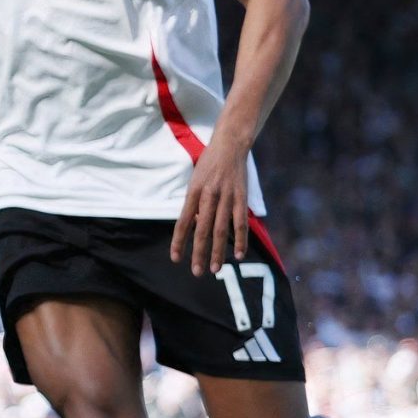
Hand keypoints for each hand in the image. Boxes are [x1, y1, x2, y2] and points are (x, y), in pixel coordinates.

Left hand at [172, 140, 254, 276]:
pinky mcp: (242, 198)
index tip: (175, 258)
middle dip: (198, 253)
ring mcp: (227, 198)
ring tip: (215, 269)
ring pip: (221, 230)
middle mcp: (209, 196)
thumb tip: (195, 226)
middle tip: (196, 272)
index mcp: (193, 192)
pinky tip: (239, 255)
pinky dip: (240, 240)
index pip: (183, 222)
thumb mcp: (195, 181)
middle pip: (202, 230)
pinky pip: (241, 223)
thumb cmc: (208, 165)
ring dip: (218, 251)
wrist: (229, 145)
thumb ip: (194, 203)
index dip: (178, 241)